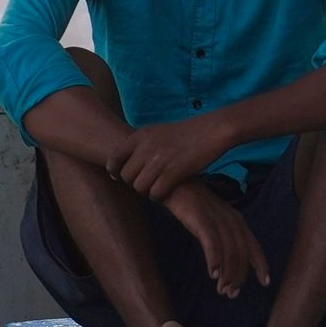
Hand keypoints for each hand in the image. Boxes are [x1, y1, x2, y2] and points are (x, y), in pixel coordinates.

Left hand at [117, 111, 241, 198]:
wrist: (211, 130)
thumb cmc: (187, 132)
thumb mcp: (158, 131)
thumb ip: (141, 144)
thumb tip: (125, 161)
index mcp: (140, 136)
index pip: (115, 157)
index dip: (114, 170)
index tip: (117, 176)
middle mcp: (146, 148)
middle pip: (127, 176)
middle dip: (135, 182)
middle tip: (146, 182)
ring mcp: (159, 161)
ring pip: (140, 187)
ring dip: (148, 191)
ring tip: (157, 186)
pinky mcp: (173, 173)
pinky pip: (155, 193)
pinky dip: (159, 196)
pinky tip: (166, 191)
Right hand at [166, 182, 270, 295]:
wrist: (173, 185)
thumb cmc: (192, 206)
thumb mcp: (213, 222)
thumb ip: (222, 239)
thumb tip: (224, 265)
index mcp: (237, 221)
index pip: (254, 246)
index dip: (261, 265)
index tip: (265, 283)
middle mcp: (231, 220)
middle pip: (241, 254)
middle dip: (238, 276)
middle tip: (230, 294)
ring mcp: (217, 219)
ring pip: (229, 252)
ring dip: (227, 274)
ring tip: (222, 289)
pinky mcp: (201, 219)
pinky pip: (212, 242)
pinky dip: (214, 259)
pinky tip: (213, 273)